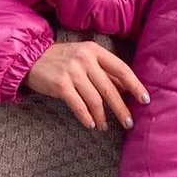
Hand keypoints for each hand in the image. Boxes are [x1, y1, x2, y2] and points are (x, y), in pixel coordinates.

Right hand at [25, 40, 149, 130]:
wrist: (31, 59)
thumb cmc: (62, 60)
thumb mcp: (84, 58)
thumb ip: (102, 72)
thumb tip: (125, 89)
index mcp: (94, 50)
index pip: (121, 69)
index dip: (135, 85)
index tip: (144, 100)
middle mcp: (85, 59)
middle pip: (110, 88)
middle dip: (121, 108)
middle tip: (129, 123)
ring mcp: (72, 71)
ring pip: (95, 100)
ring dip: (102, 116)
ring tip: (105, 126)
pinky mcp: (61, 84)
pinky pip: (79, 106)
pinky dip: (86, 118)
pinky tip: (91, 125)